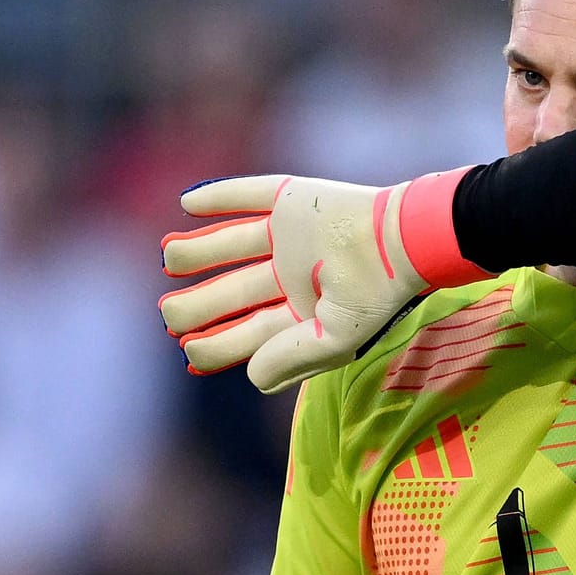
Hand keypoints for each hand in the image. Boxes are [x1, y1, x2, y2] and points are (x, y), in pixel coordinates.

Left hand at [159, 168, 487, 393]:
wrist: (406, 238)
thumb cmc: (377, 293)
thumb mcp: (338, 338)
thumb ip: (293, 360)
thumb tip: (251, 378)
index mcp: (303, 312)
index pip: (251, 331)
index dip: (217, 344)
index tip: (189, 351)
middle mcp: (291, 275)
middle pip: (235, 290)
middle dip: (198, 304)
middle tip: (168, 313)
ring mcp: (291, 237)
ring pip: (233, 243)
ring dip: (198, 250)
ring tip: (169, 256)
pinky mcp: (294, 200)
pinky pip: (248, 196)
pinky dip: (218, 197)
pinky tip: (186, 203)